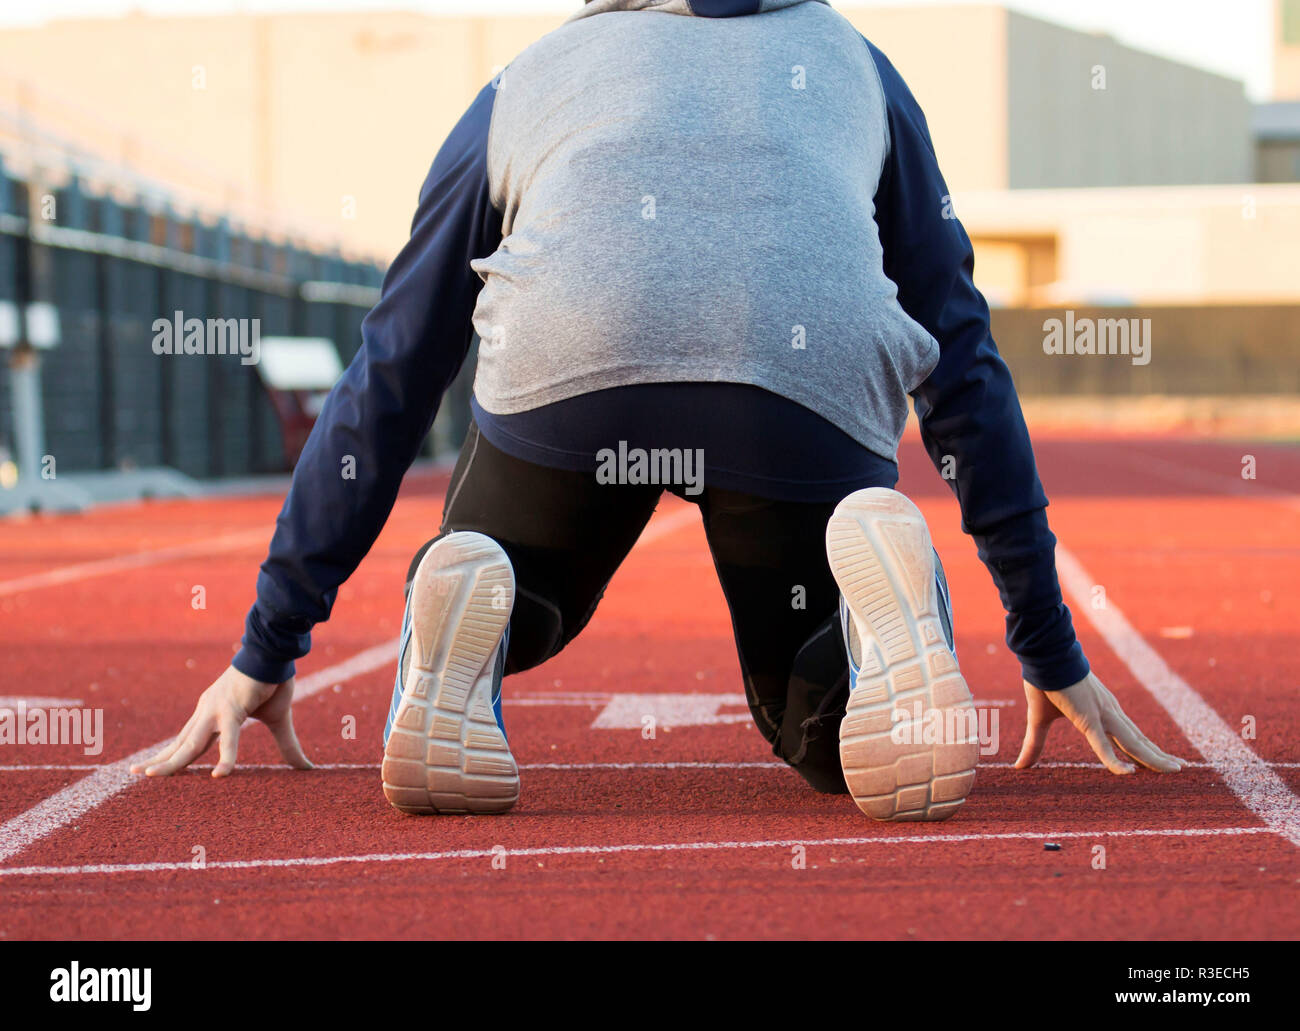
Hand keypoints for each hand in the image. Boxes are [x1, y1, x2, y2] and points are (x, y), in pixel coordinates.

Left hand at [130, 664, 312, 777]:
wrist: (277, 652)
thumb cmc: (274, 680)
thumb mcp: (278, 721)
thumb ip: (286, 746)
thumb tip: (305, 768)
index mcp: (213, 712)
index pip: (187, 740)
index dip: (171, 755)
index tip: (150, 768)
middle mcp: (208, 712)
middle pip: (180, 744)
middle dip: (159, 760)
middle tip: (134, 774)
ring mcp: (217, 710)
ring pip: (191, 744)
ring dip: (172, 762)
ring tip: (150, 776)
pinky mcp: (233, 709)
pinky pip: (228, 738)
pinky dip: (225, 757)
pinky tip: (220, 775)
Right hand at [1015, 672, 1184, 774]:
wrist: (1041, 655)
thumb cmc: (1042, 680)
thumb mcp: (1039, 719)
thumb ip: (1035, 744)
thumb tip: (1020, 766)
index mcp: (1101, 711)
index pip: (1128, 735)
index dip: (1144, 748)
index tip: (1161, 759)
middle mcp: (1108, 713)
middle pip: (1138, 740)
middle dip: (1158, 755)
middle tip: (1179, 768)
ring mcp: (1101, 714)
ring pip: (1132, 743)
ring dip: (1153, 758)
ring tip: (1175, 770)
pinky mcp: (1088, 717)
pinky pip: (1103, 744)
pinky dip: (1115, 760)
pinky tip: (1128, 774)